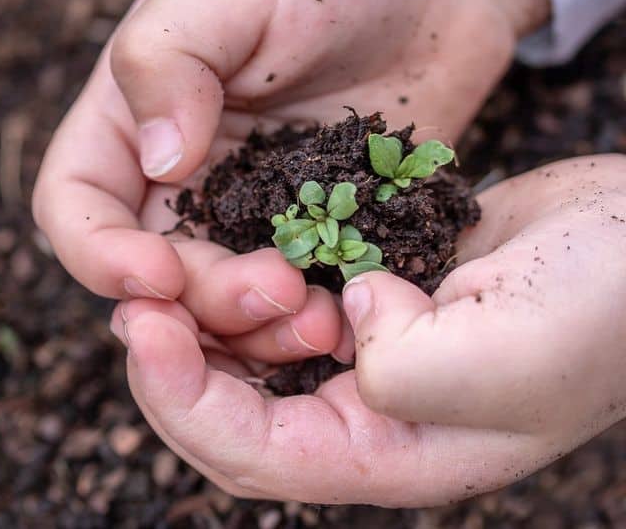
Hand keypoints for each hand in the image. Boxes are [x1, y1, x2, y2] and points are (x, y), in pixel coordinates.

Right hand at [33, 0, 548, 342]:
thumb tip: (160, 163)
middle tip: (274, 290)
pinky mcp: (314, 239)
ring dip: (257, 330)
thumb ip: (168, 63)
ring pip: (222, 307)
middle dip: (201, 301)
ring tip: (319, 319)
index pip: (75, 207)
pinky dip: (312, 323)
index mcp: (132, 124)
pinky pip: (296, 301)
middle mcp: (181, 182)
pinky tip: (350, 317)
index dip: (99, 255)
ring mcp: (249, 217)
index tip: (157, 276)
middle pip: (155, 276)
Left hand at [110, 155, 625, 505]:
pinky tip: (224, 256)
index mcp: (392, 455)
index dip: (183, 399)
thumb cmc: (601, 310)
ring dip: (204, 325)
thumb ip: (404, 366)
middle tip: (133, 303)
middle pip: (232, 416)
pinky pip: (283, 309)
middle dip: (172, 366)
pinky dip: (245, 288)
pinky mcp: (369, 304)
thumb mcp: (504, 356)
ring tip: (166, 277)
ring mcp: (365, 360)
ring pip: (249, 362)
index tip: (143, 329)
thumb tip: (346, 320)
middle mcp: (367, 418)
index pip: (253, 454)